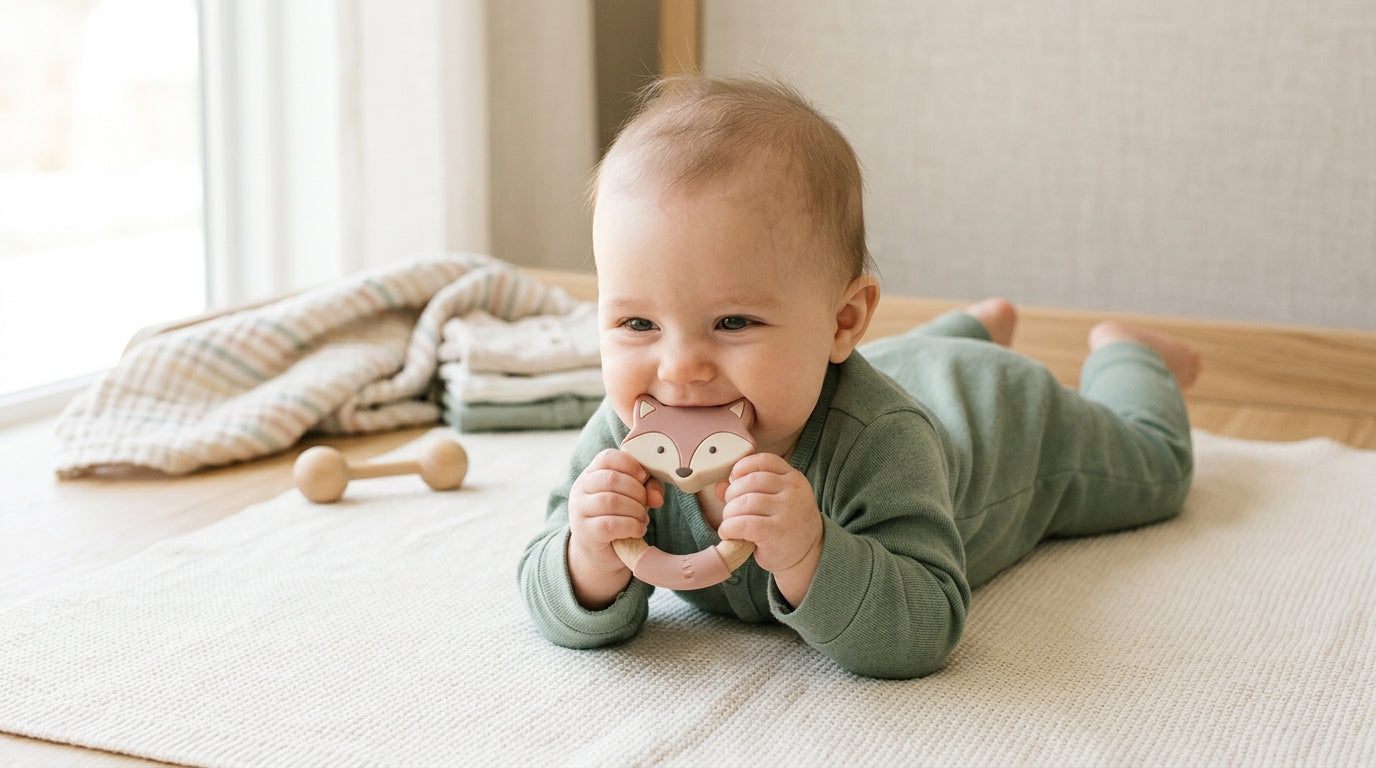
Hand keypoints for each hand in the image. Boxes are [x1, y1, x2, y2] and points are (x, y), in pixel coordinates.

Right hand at [566, 449, 663, 607]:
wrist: (598, 550)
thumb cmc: (618, 517)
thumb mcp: (633, 497)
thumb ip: (648, 489)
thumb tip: (656, 497)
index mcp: (591, 474)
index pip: (607, 457)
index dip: (630, 464)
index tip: (643, 477)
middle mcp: (580, 489)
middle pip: (612, 479)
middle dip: (637, 491)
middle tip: (645, 504)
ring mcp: (579, 511)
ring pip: (612, 501)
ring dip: (636, 510)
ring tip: (642, 518)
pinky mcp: (585, 533)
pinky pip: (611, 524)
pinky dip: (631, 526)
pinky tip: (638, 530)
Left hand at [715, 453, 822, 606]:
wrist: (809, 554)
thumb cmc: (786, 525)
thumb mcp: (774, 501)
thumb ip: (749, 489)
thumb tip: (719, 485)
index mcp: (793, 478)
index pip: (763, 461)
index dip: (742, 468)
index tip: (733, 480)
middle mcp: (793, 490)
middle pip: (749, 481)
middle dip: (732, 495)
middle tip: (731, 509)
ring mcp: (787, 510)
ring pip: (744, 502)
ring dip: (729, 514)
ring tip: (730, 523)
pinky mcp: (777, 531)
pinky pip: (743, 523)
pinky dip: (729, 528)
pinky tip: (729, 533)